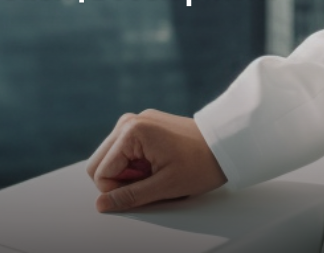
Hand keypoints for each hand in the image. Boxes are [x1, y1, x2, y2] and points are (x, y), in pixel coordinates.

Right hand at [86, 109, 226, 211]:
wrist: (224, 144)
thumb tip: (101, 204)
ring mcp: (137, 120)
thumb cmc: (200, 163)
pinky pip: (124, 150)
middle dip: (119, 179)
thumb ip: (129, 196)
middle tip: (148, 181)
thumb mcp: (164, 187)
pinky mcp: (144, 125)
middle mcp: (130, 120)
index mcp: (132, 131)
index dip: (118, 190)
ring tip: (155, 171)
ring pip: (111, 156)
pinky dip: (135, 162)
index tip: (145, 187)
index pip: (100, 172)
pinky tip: (156, 163)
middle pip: (99, 162)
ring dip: (128, 171)